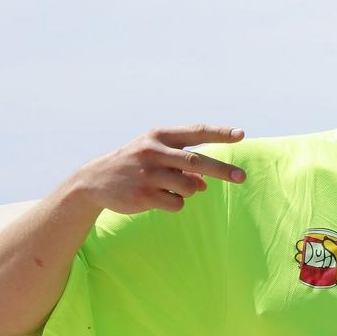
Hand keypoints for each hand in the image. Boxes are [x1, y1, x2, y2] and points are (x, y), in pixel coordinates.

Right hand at [67, 126, 246, 216]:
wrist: (94, 180)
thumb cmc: (136, 164)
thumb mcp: (157, 156)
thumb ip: (184, 165)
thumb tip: (205, 183)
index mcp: (158, 136)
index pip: (196, 132)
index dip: (220, 133)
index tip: (241, 135)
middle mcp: (153, 152)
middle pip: (197, 161)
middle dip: (223, 170)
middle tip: (242, 177)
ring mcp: (147, 174)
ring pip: (190, 187)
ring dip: (189, 191)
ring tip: (168, 187)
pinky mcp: (143, 195)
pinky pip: (178, 203)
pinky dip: (175, 202)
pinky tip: (156, 198)